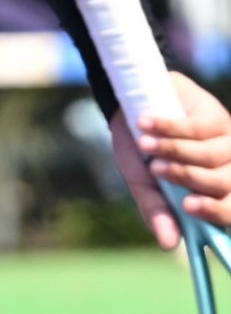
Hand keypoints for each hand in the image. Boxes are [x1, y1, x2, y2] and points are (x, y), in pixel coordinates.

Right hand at [111, 71, 230, 248]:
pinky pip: (196, 129)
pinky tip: (145, 124)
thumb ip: (156, 210)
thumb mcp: (142, 184)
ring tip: (145, 145)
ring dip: (172, 151)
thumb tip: (168, 245)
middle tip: (157, 171)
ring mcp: (227, 144)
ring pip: (210, 156)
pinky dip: (167, 128)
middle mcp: (228, 172)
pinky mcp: (216, 117)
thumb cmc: (140, 151)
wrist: (129, 105)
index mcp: (215, 196)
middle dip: (189, 178)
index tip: (187, 206)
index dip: (216, 211)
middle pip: (225, 184)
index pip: (229, 211)